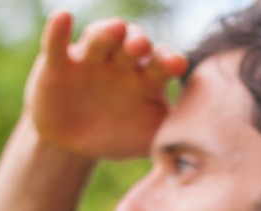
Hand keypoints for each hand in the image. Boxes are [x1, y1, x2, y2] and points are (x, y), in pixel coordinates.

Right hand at [25, 11, 188, 160]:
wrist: (74, 144)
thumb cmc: (119, 134)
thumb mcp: (147, 136)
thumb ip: (172, 132)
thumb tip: (203, 139)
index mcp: (147, 77)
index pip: (161, 62)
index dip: (169, 60)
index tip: (178, 64)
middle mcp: (121, 62)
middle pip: (132, 43)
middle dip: (138, 42)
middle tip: (142, 48)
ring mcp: (90, 59)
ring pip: (100, 38)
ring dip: (107, 32)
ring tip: (116, 29)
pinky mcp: (58, 63)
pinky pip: (58, 43)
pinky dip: (58, 30)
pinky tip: (63, 17)